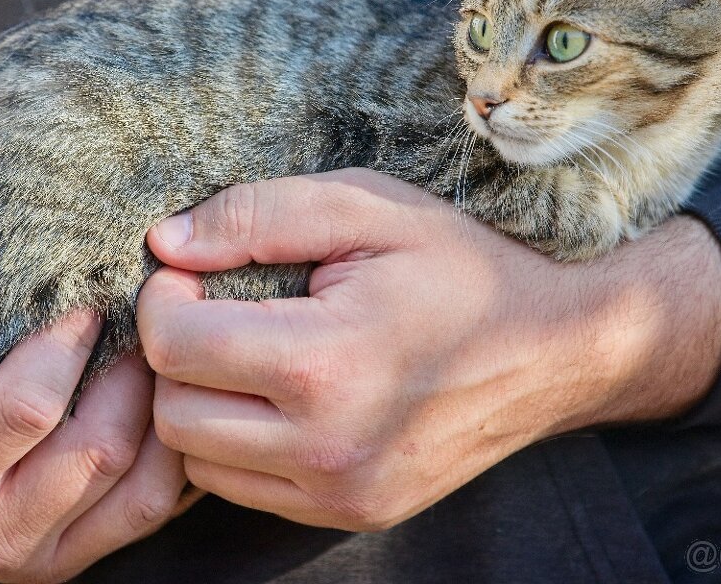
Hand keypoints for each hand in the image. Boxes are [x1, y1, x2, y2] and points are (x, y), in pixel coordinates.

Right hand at [0, 232, 186, 582]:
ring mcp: (36, 554)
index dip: (68, 344)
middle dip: (134, 371)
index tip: (86, 292)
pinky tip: (174, 396)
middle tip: (149, 308)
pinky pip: (146, 509)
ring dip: (165, 412)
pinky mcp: (65, 556)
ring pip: (140, 487)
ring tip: (170, 344)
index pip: (28, 408)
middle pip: (101, 448)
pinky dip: (172, 455)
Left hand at [138, 168, 720, 530]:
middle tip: (212, 308)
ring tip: (242, 351)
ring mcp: (342, 492)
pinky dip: (237, 443)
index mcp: (326, 365)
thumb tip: (164, 242)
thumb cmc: (462, 267)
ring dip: (199, 402)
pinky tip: (275, 395)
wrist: (556, 349)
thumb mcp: (368, 207)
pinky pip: (245, 490)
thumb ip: (256, 215)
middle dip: (174, 355)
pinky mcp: (352, 513)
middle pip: (172, 414)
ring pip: (198, 461)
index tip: (190, 271)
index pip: (174, 348)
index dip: (164, 298)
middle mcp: (327, 448)